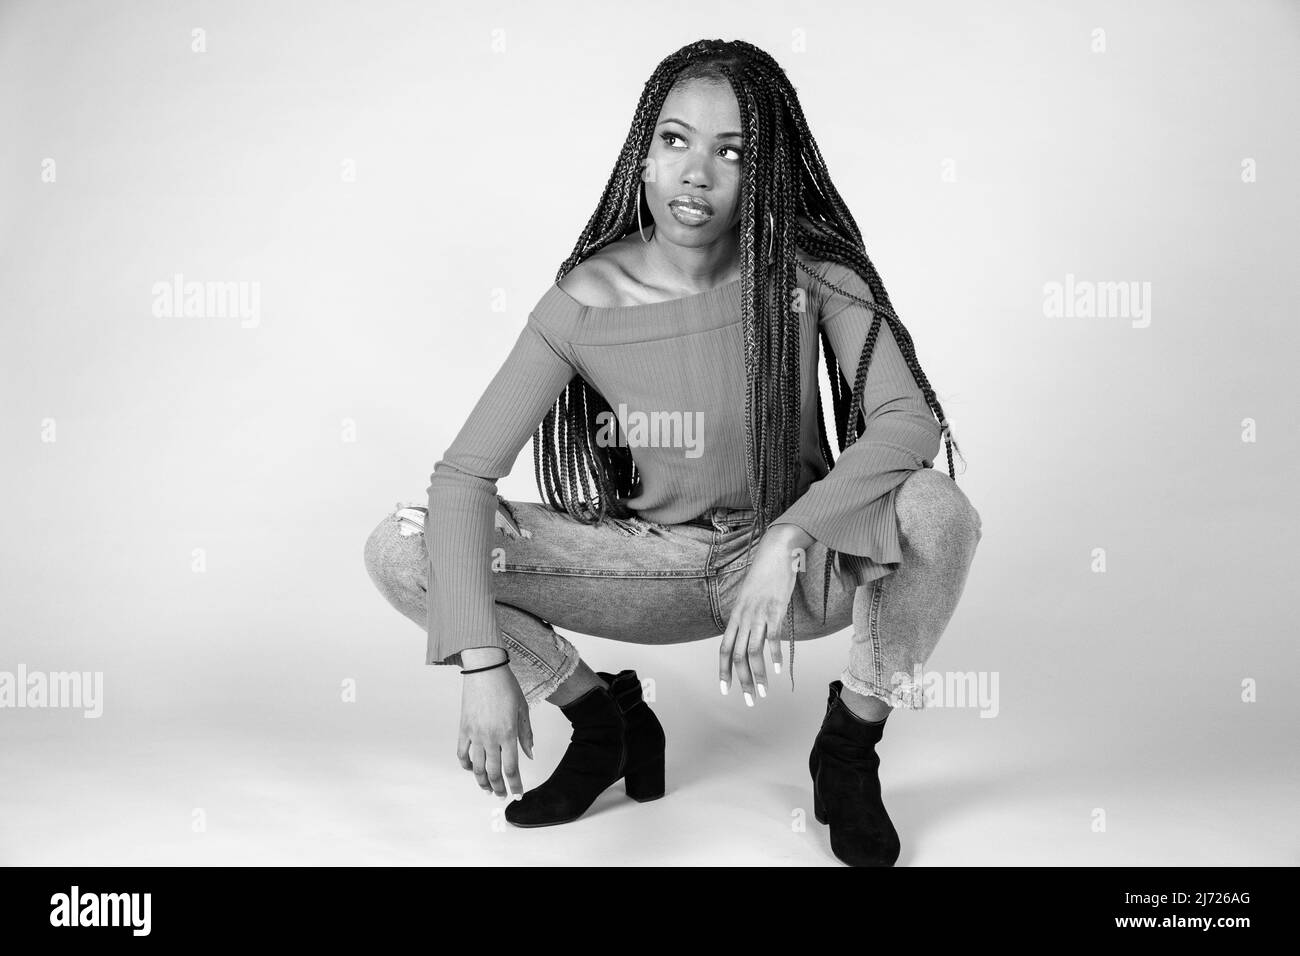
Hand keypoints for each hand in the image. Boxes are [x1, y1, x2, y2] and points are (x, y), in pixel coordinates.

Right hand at [456, 653, 533, 797]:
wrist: (485, 669)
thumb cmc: (506, 686)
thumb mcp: (523, 709)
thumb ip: (526, 734)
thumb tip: (530, 755)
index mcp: (508, 733)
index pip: (512, 768)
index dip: (515, 784)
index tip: (518, 794)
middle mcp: (490, 737)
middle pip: (493, 772)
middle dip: (499, 787)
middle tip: (502, 795)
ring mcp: (474, 734)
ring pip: (477, 767)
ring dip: (482, 782)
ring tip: (487, 788)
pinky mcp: (463, 728)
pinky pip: (462, 753)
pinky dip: (466, 765)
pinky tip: (471, 769)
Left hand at [718, 523, 813, 704]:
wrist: (776, 550)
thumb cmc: (765, 573)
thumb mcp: (750, 596)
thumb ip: (747, 614)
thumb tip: (747, 631)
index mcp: (736, 615)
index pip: (725, 649)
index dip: (723, 670)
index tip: (725, 689)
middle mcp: (744, 617)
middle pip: (738, 656)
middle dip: (741, 681)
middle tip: (749, 700)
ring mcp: (759, 614)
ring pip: (753, 651)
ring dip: (757, 675)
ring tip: (762, 692)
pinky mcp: (776, 609)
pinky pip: (772, 637)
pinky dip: (773, 655)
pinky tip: (775, 669)